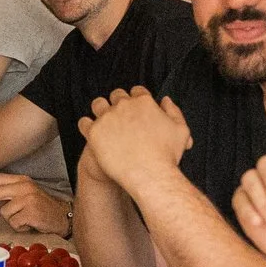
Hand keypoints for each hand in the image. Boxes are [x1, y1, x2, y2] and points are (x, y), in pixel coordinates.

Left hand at [0, 173, 69, 234]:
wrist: (62, 216)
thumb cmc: (42, 207)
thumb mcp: (27, 192)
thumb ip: (10, 190)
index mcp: (22, 180)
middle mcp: (25, 187)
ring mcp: (29, 199)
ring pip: (3, 211)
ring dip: (10, 219)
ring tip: (21, 218)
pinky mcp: (31, 213)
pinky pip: (13, 222)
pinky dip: (18, 227)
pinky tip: (27, 224)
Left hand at [76, 88, 190, 192]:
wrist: (150, 175)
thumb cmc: (166, 156)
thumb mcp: (181, 130)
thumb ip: (174, 112)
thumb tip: (165, 100)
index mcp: (144, 101)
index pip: (136, 91)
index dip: (136, 99)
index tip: (135, 109)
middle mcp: (124, 105)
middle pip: (116, 95)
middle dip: (118, 103)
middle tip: (119, 117)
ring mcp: (107, 117)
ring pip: (98, 104)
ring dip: (100, 110)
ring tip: (103, 122)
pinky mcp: (94, 132)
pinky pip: (84, 123)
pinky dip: (87, 126)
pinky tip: (92, 133)